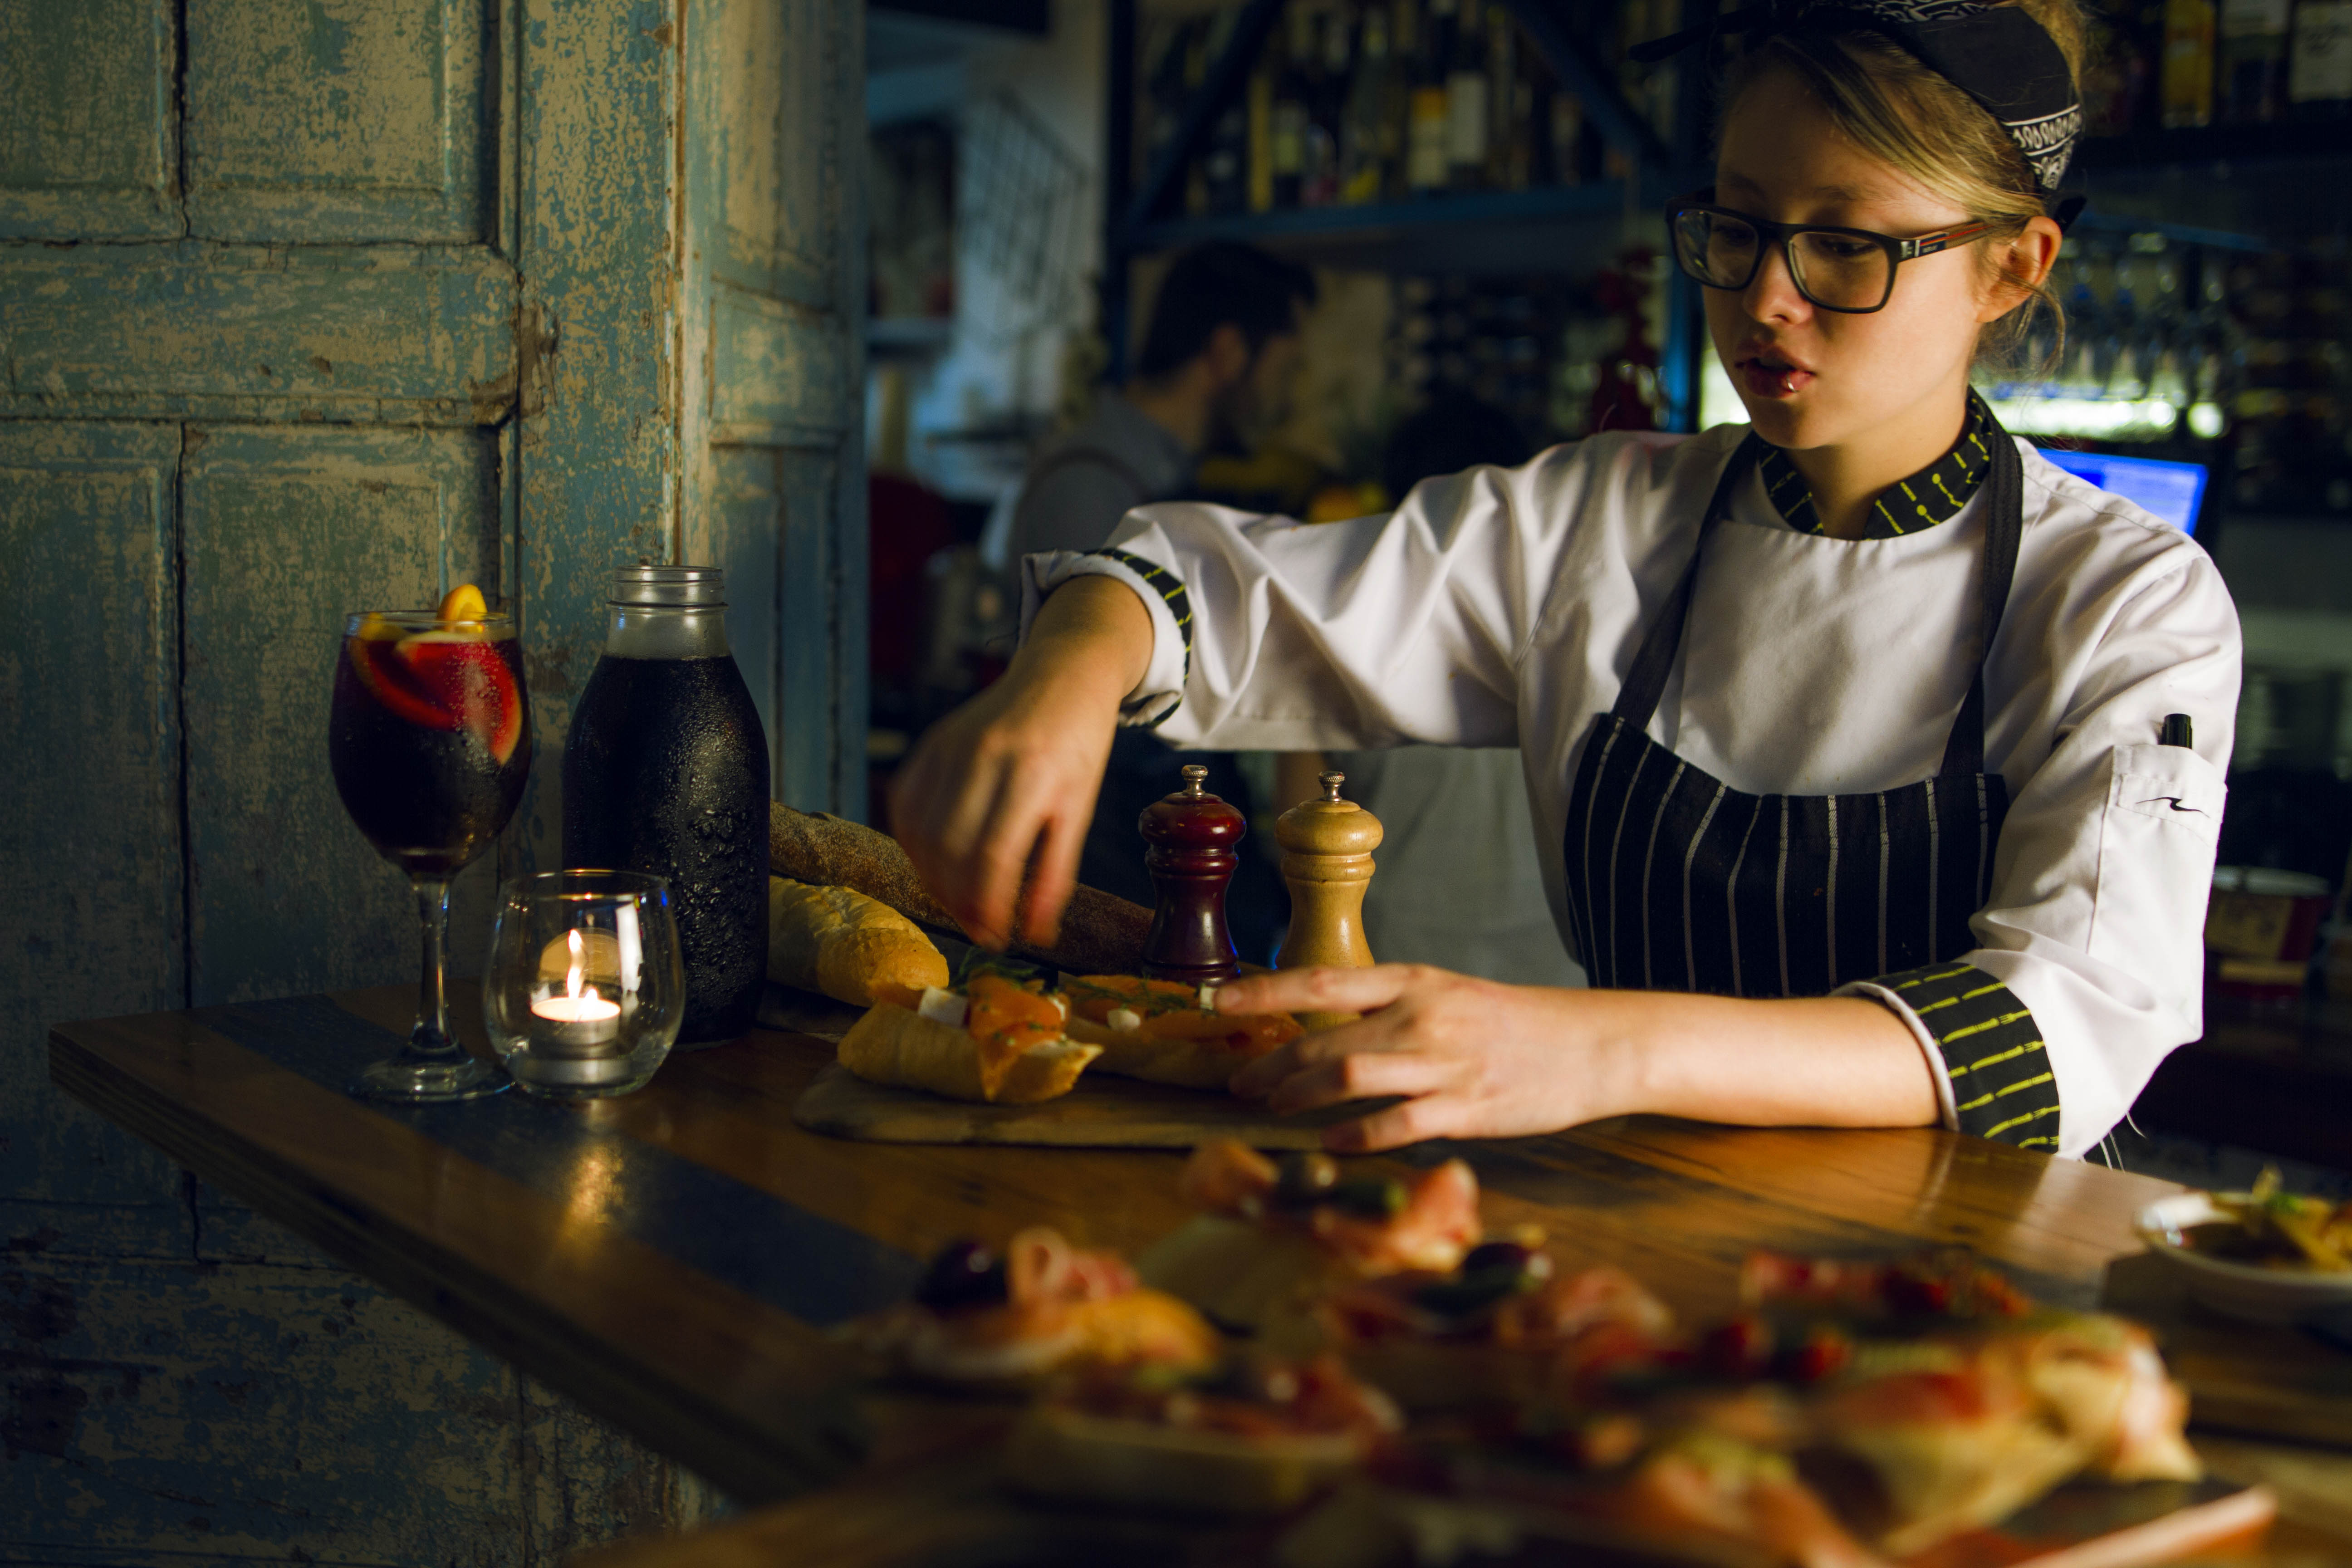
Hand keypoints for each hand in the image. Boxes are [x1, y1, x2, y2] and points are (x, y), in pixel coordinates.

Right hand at [889, 576, 1153, 948]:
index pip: (992, 855)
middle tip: (979, 927)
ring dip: (934, 879)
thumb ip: (1056, 871)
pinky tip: (937, 864)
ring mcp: (950, 747)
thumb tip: (1036, 931)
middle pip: (949, 849)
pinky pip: (905, 806)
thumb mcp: (1080, 808)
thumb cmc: (1079, 744)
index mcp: (1030, 772)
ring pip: (921, 832)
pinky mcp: (931, 744)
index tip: (997, 936)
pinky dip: (915, 844)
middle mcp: (982, 756)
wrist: (1061, 673)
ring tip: (960, 903)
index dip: (989, 905)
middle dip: (959, 900)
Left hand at [1221, 968, 1941, 1151]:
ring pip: (1348, 1078)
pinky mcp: (1466, 1109)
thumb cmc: (1513, 1024)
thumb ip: (1388, 1011)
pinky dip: (1355, 1137)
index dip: (1262, 991)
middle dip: (1271, 1065)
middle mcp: (1422, 1017)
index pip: (1321, 980)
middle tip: (1238, 1083)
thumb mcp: (1448, 997)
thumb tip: (1323, 1029)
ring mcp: (1444, 1064)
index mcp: (1415, 981)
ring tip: (1268, 1109)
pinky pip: (1395, 1126)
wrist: (1595, 1044)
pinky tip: (1331, 1145)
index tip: (1215, 999)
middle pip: (1323, 1039)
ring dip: (1298, 1097)